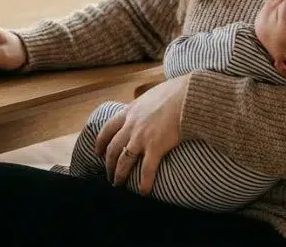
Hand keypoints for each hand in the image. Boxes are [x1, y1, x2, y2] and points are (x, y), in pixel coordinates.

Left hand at [94, 75, 189, 194]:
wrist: (187, 95)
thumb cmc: (175, 92)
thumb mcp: (152, 95)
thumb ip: (145, 105)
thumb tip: (149, 107)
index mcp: (130, 111)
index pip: (107, 129)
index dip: (100, 143)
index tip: (97, 153)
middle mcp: (131, 125)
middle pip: (112, 148)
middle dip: (108, 164)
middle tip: (108, 174)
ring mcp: (141, 137)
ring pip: (123, 161)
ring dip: (119, 174)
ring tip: (118, 184)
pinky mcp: (156, 146)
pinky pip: (147, 169)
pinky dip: (144, 182)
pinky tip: (143, 191)